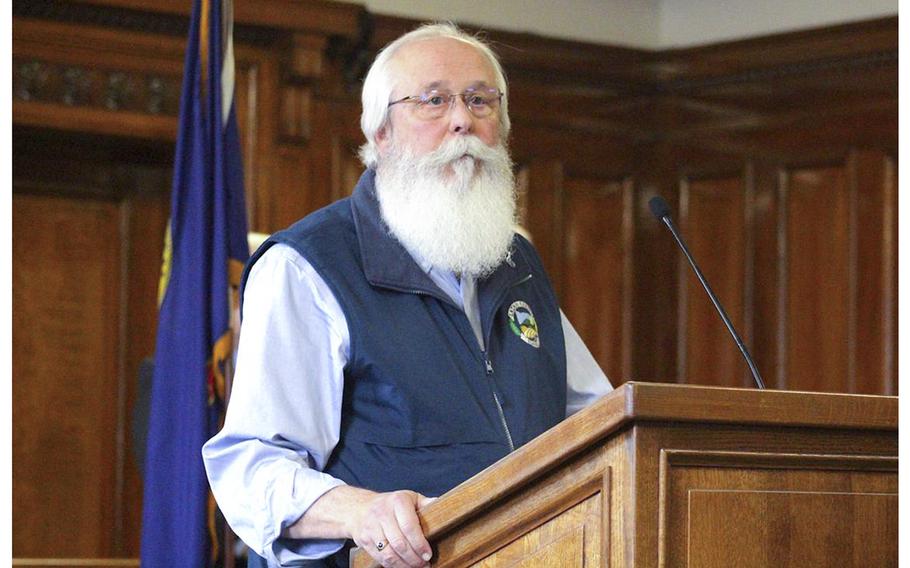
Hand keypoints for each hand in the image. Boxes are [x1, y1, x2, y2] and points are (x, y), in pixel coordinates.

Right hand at [283, 485, 433, 567]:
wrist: (360, 508)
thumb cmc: (391, 504)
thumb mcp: (409, 498)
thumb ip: (425, 504)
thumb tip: (442, 505)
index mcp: (397, 501)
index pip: (409, 526)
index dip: (420, 544)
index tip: (428, 554)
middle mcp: (382, 513)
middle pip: (399, 543)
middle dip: (414, 558)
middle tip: (424, 564)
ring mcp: (371, 527)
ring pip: (389, 553)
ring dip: (404, 565)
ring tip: (416, 567)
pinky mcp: (364, 540)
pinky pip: (380, 558)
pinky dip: (394, 566)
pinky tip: (403, 566)